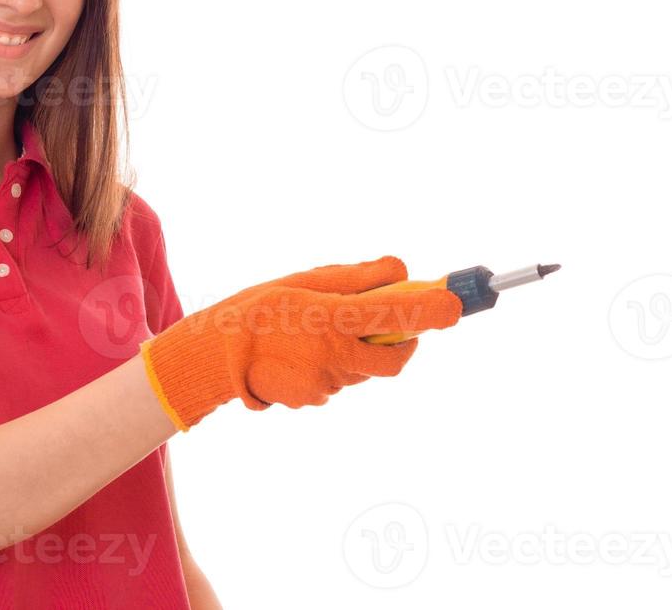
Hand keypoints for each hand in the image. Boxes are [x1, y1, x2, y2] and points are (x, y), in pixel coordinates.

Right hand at [139, 256, 461, 430]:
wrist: (214, 354)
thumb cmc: (261, 306)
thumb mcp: (306, 280)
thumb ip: (358, 278)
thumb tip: (402, 271)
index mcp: (334, 319)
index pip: (399, 317)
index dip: (434, 311)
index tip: (457, 303)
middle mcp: (335, 356)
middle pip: (396, 358)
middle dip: (404, 341)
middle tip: (393, 323)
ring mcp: (327, 384)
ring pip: (365, 368)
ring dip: (359, 350)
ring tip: (316, 331)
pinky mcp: (314, 400)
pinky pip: (340, 380)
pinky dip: (333, 365)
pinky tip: (301, 353)